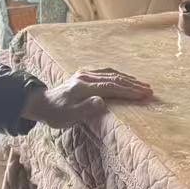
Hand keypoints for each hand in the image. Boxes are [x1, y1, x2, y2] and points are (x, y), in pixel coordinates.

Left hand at [24, 67, 153, 128]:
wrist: (40, 103)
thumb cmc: (55, 113)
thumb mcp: (69, 116)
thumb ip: (86, 109)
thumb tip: (102, 102)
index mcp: (84, 87)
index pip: (112, 87)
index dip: (129, 91)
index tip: (144, 95)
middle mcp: (86, 77)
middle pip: (114, 78)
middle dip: (133, 84)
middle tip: (150, 90)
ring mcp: (85, 74)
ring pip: (111, 74)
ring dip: (128, 79)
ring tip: (142, 85)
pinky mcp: (84, 75)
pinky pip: (105, 72)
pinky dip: (118, 75)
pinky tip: (125, 78)